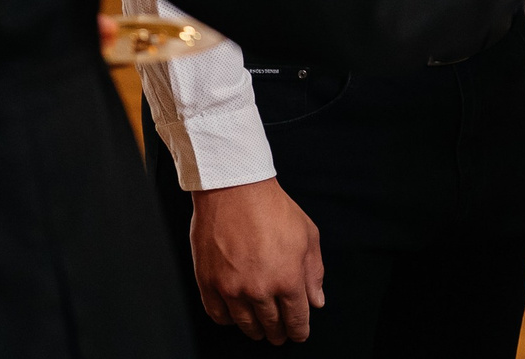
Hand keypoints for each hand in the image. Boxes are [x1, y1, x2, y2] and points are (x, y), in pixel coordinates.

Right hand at [189, 179, 323, 344]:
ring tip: (258, 330)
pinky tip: (235, 316)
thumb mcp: (308, 235)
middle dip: (278, 333)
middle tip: (279, 334)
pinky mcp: (208, 282)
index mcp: (287, 279)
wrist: (234, 189)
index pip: (296, 320)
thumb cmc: (272, 207)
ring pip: (245, 325)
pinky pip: (218, 315)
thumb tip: (316, 300)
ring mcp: (231, 288)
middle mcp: (259, 289)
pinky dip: (228, 320)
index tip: (298, 333)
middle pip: (271, 325)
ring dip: (254, 331)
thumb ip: (314, 272)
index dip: (299, 331)